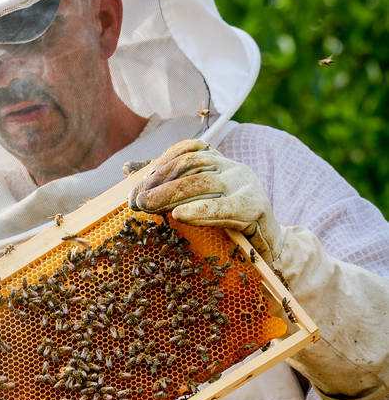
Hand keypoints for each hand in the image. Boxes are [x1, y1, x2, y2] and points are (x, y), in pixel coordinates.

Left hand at [128, 139, 284, 264]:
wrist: (271, 247)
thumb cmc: (230, 224)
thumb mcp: (199, 199)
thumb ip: (167, 182)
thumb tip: (128, 169)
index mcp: (220, 162)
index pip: (187, 152)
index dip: (160, 164)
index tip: (136, 184)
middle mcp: (233, 168)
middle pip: (191, 168)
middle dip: (159, 182)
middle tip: (136, 200)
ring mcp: (245, 186)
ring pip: (203, 183)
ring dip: (170, 194)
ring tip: (147, 206)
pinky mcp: (255, 208)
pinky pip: (223, 208)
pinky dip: (200, 210)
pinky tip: (179, 215)